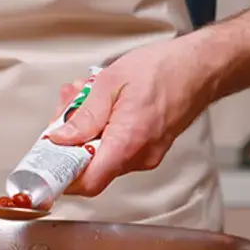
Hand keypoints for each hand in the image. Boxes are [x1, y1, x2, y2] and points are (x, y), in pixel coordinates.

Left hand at [49, 35, 216, 195]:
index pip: (89, 182)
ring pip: (101, 156)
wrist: (203, 67)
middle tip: (66, 111)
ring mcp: (146, 156)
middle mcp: (139, 156)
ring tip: (86, 98)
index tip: (46, 166)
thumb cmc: (166, 69)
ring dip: (86, 132)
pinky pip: (116, 149)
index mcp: (128, 140)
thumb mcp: (111, 81)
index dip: (63, 179)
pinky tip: (103, 106)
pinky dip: (103, 131)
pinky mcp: (149, 150)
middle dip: (70, 141)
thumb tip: (60, 138)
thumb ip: (84, 114)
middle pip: (90, 167)